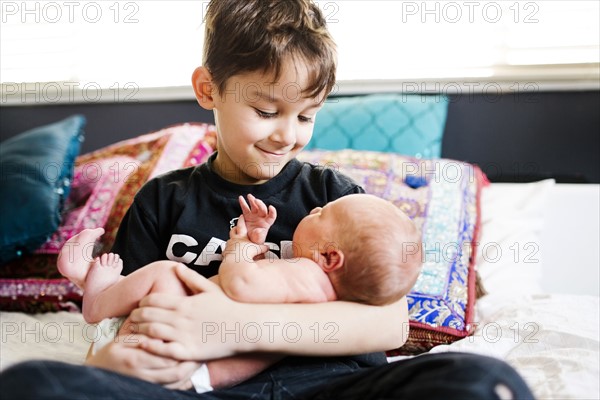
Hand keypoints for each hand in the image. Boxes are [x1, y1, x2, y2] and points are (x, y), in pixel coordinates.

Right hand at [85, 333, 199, 389]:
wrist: (99, 375)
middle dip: (191, 363)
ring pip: (175, 383)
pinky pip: (170, 390)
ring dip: (190, 374)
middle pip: (175, 372)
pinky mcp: (148, 390)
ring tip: (199, 363)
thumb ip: (142, 337)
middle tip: (202, 353)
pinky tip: (189, 376)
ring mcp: (145, 385)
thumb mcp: (123, 341)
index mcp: (136, 359)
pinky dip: (182, 384)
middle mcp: (142, 376)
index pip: (166, 356)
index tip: (192, 340)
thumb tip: (161, 335)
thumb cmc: (112, 354)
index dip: (182, 349)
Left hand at [129, 264, 250, 360]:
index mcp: (184, 303)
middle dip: (135, 316)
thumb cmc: (227, 307)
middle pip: (147, 315)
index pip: (152, 300)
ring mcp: (184, 335)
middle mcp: (181, 318)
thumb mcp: (210, 288)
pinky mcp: (188, 351)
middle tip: (131, 319)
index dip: (142, 302)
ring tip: (135, 332)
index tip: (140, 306)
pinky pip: (163, 350)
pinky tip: (145, 345)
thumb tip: (176, 266)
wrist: (244, 326)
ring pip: (152, 331)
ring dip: (139, 331)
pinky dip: (150, 347)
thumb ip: (191, 278)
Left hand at [227, 215, 268, 260]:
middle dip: (235, 228)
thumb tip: (267, 248)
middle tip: (236, 227)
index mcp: (242, 237)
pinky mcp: (226, 252)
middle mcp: (234, 240)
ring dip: (231, 240)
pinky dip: (228, 250)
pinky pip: (226, 249)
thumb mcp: (257, 249)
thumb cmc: (245, 254)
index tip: (242, 216)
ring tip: (234, 242)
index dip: (242, 220)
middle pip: (233, 230)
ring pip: (229, 240)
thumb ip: (262, 248)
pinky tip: (230, 253)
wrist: (236, 262)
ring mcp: (229, 246)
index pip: (241, 225)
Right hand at [238, 194, 275, 243]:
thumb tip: (259, 231)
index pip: (272, 216)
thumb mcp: (258, 239)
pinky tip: (241, 198)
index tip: (271, 207)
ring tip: (249, 196)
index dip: (272, 211)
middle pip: (262, 209)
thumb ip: (259, 235)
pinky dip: (243, 203)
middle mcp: (261, 217)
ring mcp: (254, 215)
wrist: (248, 240)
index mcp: (267, 223)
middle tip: (256, 200)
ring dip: (252, 200)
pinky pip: (245, 208)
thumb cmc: (256, 239)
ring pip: (254, 206)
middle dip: (260, 204)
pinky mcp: (247, 215)